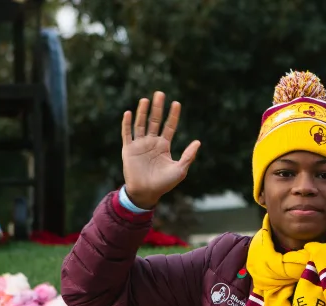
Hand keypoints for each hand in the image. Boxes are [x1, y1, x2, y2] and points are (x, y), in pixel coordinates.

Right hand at [121, 91, 200, 208]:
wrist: (146, 193)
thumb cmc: (164, 183)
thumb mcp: (180, 170)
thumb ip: (188, 156)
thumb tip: (198, 142)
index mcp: (164, 145)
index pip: (169, 126)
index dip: (173, 115)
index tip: (176, 103)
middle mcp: (152, 142)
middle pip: (155, 121)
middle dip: (158, 108)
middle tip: (160, 93)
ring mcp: (139, 144)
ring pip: (141, 124)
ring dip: (142, 112)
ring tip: (146, 100)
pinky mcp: (128, 149)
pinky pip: (127, 133)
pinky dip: (127, 123)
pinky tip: (129, 113)